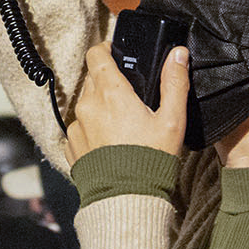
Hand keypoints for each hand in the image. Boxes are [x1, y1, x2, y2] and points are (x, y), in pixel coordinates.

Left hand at [65, 42, 188, 164]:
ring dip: (99, 105)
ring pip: (85, 103)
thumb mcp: (172, 120)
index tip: (116, 53)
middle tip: (129, 94)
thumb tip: (178, 54)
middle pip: (92, 78)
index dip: (106, 49)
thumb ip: (174, 83)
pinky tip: (109, 142)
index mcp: (110, 92)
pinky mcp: (71, 145)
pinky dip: (91, 128)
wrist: (127, 198)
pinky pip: (79, 127)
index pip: (96, 54)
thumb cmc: (151, 159)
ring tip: (121, 123)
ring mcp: (76, 126)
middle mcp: (87, 105)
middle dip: (108, 80)